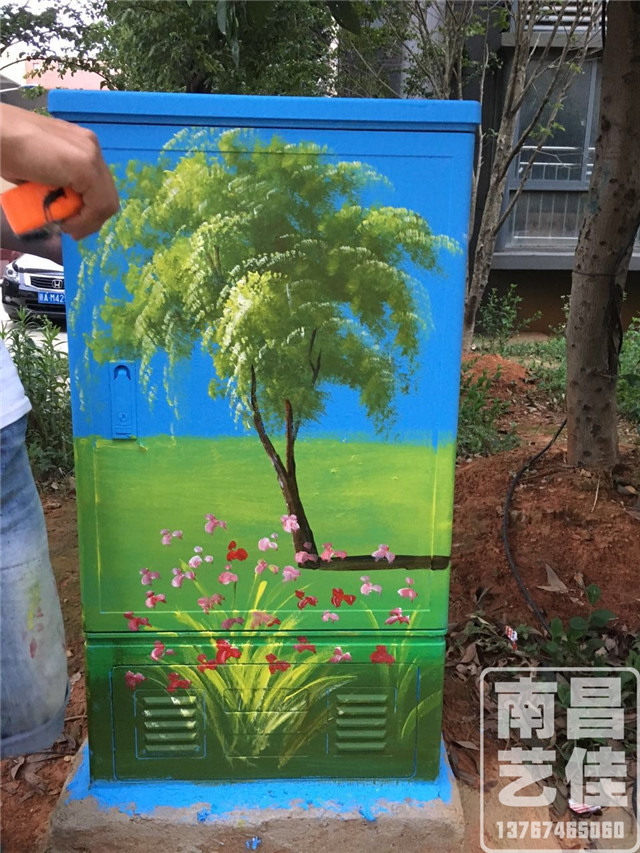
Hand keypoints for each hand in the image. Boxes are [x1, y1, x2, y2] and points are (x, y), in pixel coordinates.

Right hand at [0, 104, 118, 239]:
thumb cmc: (6, 150)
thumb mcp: (38, 172)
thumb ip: (55, 185)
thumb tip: (60, 209)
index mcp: (80, 144)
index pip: (98, 185)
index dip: (88, 209)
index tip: (71, 223)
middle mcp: (90, 146)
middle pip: (106, 193)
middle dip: (91, 218)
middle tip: (71, 229)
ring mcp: (90, 154)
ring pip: (107, 201)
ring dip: (88, 222)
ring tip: (66, 227)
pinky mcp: (86, 166)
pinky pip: (99, 204)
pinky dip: (85, 221)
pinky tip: (67, 225)